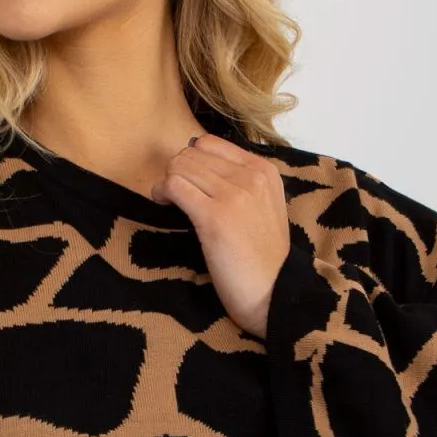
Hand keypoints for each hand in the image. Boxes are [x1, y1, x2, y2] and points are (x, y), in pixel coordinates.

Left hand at [150, 132, 290, 337]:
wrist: (275, 293)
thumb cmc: (264, 259)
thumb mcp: (265, 208)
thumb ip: (242, 184)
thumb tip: (200, 168)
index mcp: (264, 170)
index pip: (211, 143)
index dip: (191, 160)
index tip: (188, 181)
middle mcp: (251, 176)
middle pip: (192, 153)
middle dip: (176, 172)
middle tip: (174, 195)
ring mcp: (234, 194)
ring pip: (180, 166)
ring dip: (167, 182)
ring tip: (167, 201)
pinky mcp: (214, 217)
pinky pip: (174, 186)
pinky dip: (161, 192)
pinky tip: (163, 204)